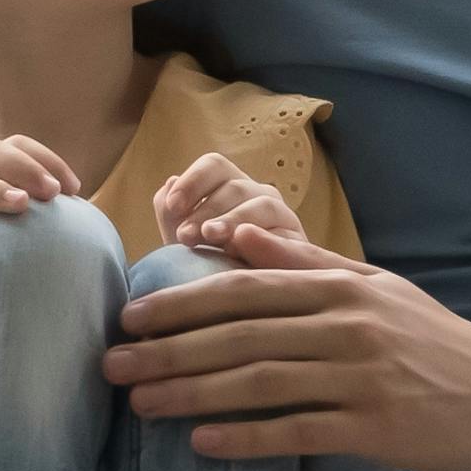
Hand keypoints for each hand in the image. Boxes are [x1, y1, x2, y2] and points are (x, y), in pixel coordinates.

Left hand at [109, 232, 470, 469]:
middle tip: (109, 364)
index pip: (244, 289)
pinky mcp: (374, 425)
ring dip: (192, 394)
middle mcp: (345, 324)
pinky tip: (202, 445)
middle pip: (239, 334)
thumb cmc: (432, 341)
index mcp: (340, 286)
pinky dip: (245, 438)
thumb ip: (304, 261)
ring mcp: (360, 376)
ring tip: (140, 405)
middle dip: (168, 349)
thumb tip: (235, 234)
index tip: (129, 316)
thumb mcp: (374, 287)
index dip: (181, 302)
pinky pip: (296, 430)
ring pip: (258, 381)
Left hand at [143, 148, 301, 257]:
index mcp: (229, 186)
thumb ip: (170, 214)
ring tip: (210, 237)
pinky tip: (243, 247)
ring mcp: (282, 216)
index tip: (173, 206)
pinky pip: (287, 236)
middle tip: (184, 236)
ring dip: (233, 220)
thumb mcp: (182, 242)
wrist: (245, 303)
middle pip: (234, 186)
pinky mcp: (300, 242)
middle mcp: (258, 194)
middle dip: (206, 210)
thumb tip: (170, 183)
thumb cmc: (210, 266)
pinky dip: (267, 240)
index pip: (213, 166)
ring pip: (262, 204)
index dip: (192, 181)